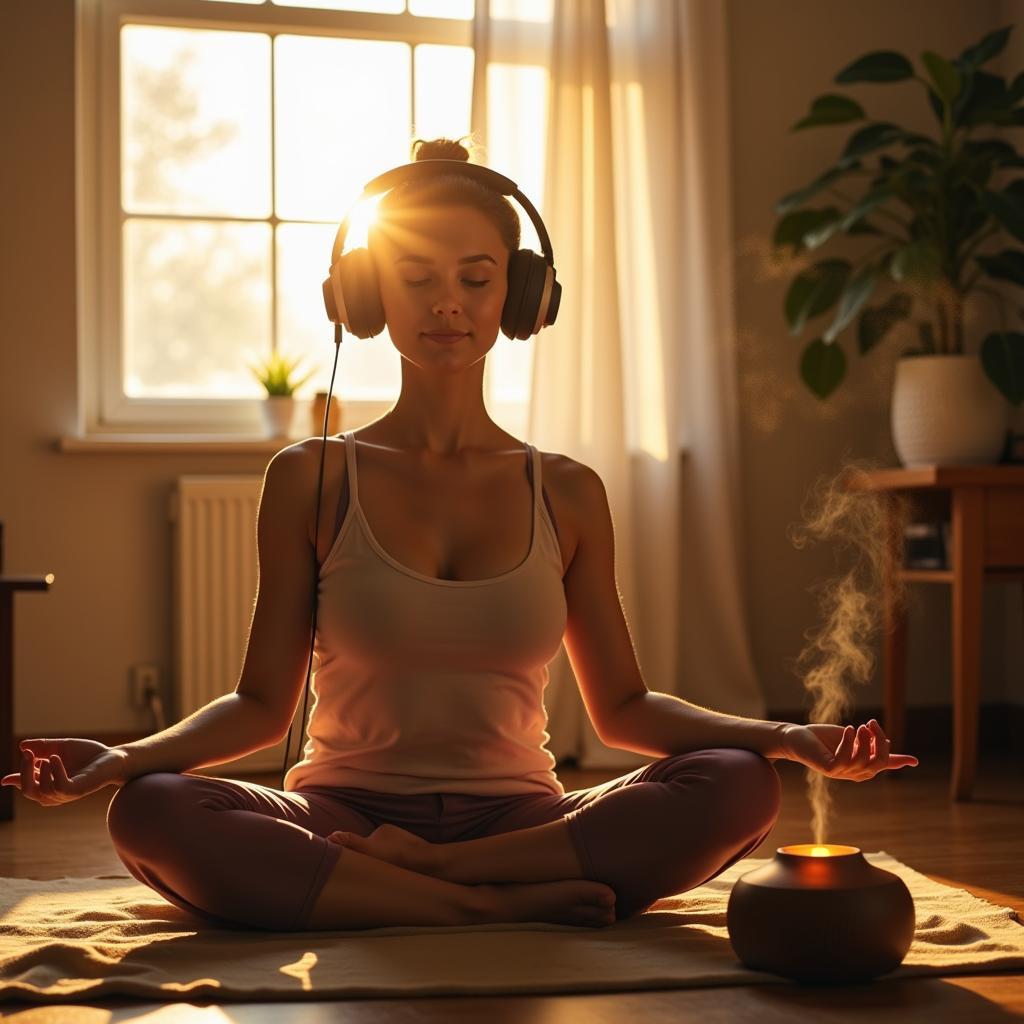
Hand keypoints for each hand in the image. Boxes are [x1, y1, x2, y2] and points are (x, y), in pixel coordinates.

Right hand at [1, 738, 131, 804]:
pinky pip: (60, 786)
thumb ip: (42, 747)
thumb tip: (22, 746)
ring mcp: (66, 793)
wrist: (113, 757)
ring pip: (41, 791)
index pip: (27, 786)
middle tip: (28, 754)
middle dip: (23, 772)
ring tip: (47, 756)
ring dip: (39, 772)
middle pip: (28, 790)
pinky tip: (54, 758)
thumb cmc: (88, 754)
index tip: (5, 779)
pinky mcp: (77, 790)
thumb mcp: (60, 747)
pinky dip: (54, 772)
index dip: (15, 780)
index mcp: (49, 783)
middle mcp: (55, 792)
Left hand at [779, 719, 918, 780]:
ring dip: (864, 740)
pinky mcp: (828, 768)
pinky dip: (849, 743)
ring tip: (858, 726)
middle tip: (871, 723)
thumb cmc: (824, 739)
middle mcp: (853, 773)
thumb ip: (870, 743)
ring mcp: (840, 773)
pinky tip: (849, 729)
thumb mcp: (852, 738)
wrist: (797, 737)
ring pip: (863, 761)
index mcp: (861, 767)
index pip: (882, 764)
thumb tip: (891, 745)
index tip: (914, 761)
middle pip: (878, 763)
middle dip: (879, 741)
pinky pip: (844, 759)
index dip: (898, 761)